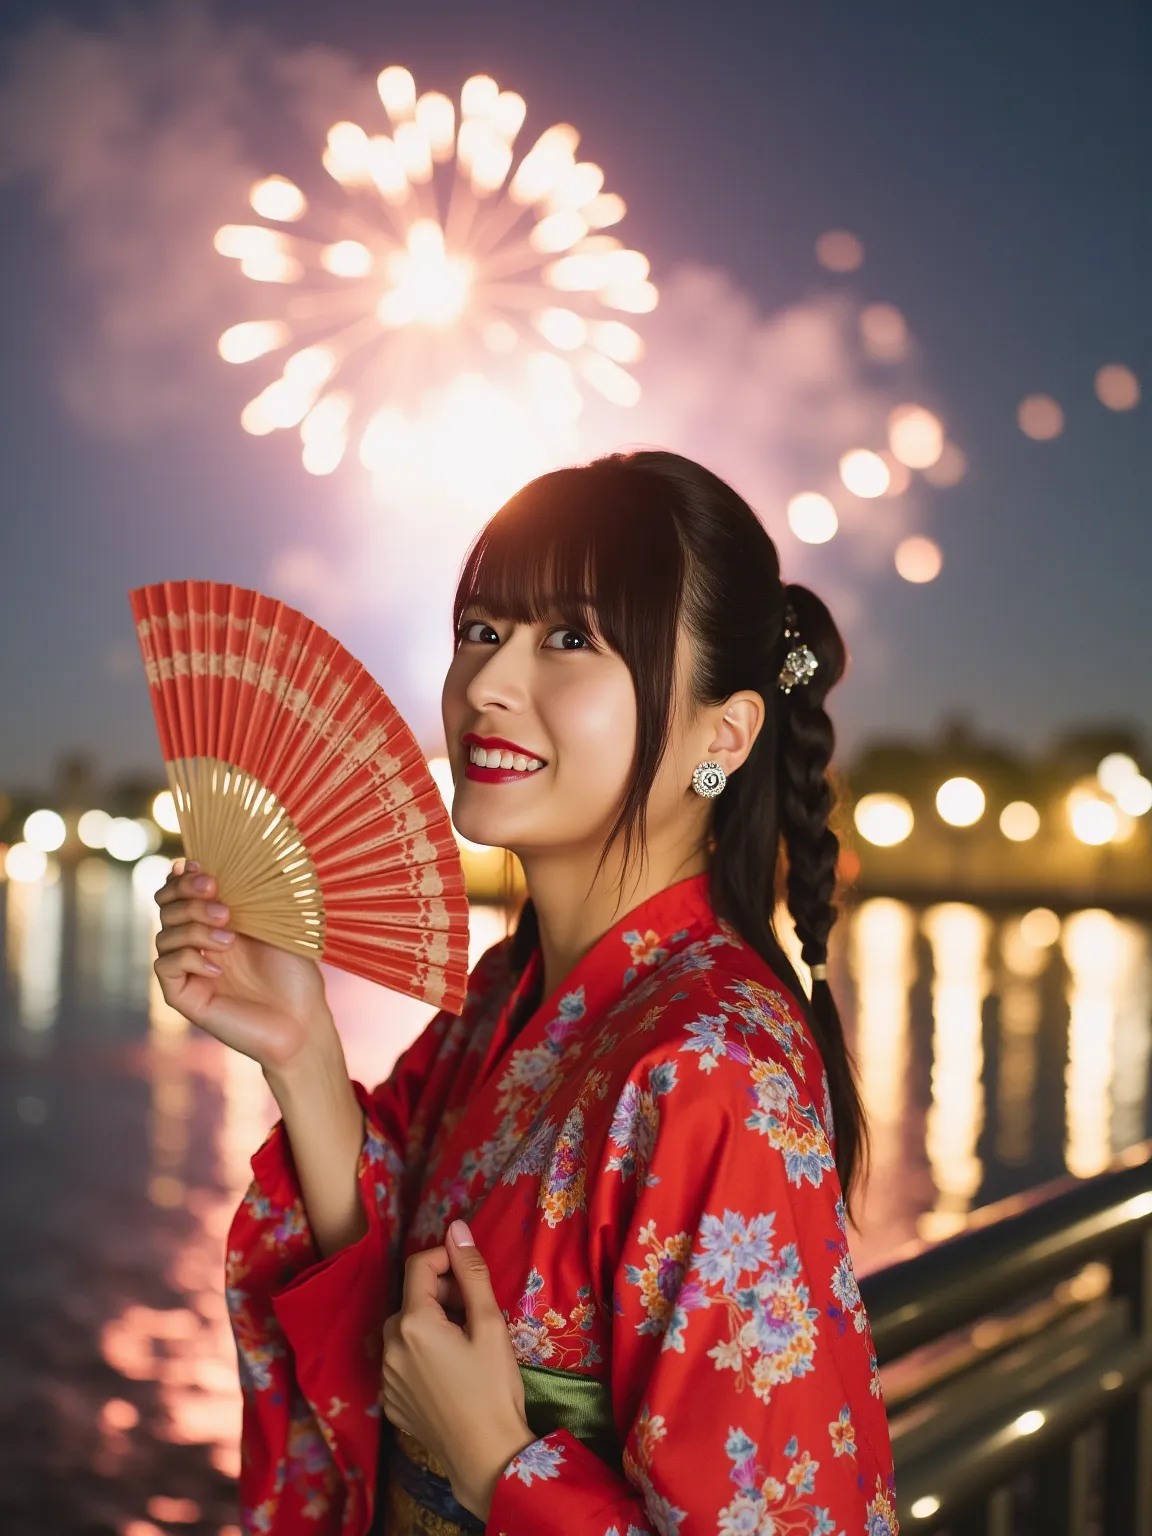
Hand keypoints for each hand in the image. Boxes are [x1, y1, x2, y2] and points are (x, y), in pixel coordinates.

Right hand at [153, 858, 333, 1071]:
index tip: (201, 866)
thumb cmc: (296, 973)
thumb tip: (245, 852)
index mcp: (216, 922)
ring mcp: (189, 970)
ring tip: (229, 938)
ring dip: (194, 926)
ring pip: (164, 934)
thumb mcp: (279, 921)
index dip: (182, 876)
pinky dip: (188, 958)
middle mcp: (197, 943)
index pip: (179, 890)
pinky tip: (219, 966)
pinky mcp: (184, 997)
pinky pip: (165, 967)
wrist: (302, 1021)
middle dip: (185, 893)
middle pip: (165, 906)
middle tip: (217, 893)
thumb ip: (257, 891)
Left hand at [381, 1221, 536, 1521]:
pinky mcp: (391, 1402)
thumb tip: (457, 1227)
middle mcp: (389, 1347)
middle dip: (442, 1295)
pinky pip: (402, 1361)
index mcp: (412, 1323)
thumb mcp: (489, 1324)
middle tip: (476, 1315)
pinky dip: (421, 1355)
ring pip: (405, 1330)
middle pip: (412, 1298)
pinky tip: (450, 1373)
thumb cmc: (493, 1388)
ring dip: (431, 1325)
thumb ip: (471, 1272)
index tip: (472, 1277)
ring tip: (465, 1345)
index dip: (447, 1260)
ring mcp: (386, 1378)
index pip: (419, 1266)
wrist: (485, 1457)